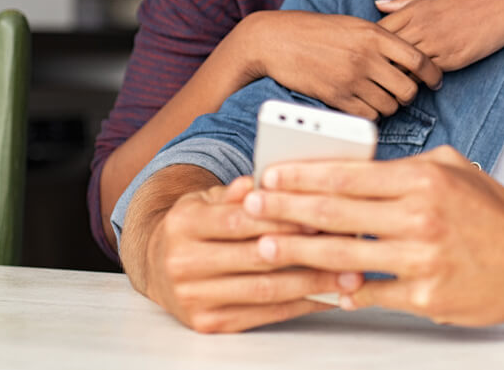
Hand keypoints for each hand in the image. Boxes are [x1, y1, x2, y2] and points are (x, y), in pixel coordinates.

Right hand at [138, 174, 363, 332]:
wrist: (155, 265)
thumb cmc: (196, 226)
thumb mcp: (208, 199)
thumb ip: (238, 191)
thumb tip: (263, 181)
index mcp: (184, 224)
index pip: (240, 221)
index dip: (282, 219)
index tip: (320, 217)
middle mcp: (183, 263)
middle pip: (255, 258)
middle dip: (306, 252)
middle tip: (347, 247)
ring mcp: (194, 297)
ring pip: (264, 291)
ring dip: (312, 284)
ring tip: (348, 277)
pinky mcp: (207, 323)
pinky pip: (263, 315)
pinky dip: (299, 305)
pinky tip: (326, 296)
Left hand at [243, 147, 503, 325]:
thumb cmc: (496, 211)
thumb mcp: (453, 168)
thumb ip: (404, 167)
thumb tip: (355, 169)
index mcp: (423, 179)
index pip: (348, 175)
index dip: (302, 175)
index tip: (270, 175)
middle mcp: (420, 216)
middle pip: (336, 213)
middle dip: (285, 209)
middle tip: (251, 207)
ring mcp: (422, 260)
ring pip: (345, 255)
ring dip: (299, 251)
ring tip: (267, 246)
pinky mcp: (426, 298)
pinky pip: (372, 294)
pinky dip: (341, 290)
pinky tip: (316, 285)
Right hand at [245, 11, 441, 119]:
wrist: (277, 40)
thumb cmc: (316, 30)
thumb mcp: (353, 24)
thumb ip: (381, 38)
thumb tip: (409, 56)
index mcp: (374, 35)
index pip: (419, 59)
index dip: (433, 74)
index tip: (435, 81)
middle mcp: (366, 57)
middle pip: (408, 88)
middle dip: (409, 94)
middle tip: (401, 92)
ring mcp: (351, 79)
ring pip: (390, 105)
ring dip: (389, 105)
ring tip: (380, 97)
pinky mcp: (336, 97)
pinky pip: (368, 115)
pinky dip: (371, 114)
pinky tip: (364, 105)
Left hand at [376, 0, 503, 71]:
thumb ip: (407, 1)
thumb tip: (379, 5)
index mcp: (416, 8)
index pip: (379, 32)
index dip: (373, 45)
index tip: (374, 53)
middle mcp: (423, 26)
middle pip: (387, 53)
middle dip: (381, 65)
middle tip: (380, 75)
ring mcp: (439, 43)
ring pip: (406, 68)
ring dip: (401, 76)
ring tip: (399, 83)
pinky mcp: (456, 58)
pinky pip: (430, 74)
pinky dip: (423, 79)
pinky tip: (424, 81)